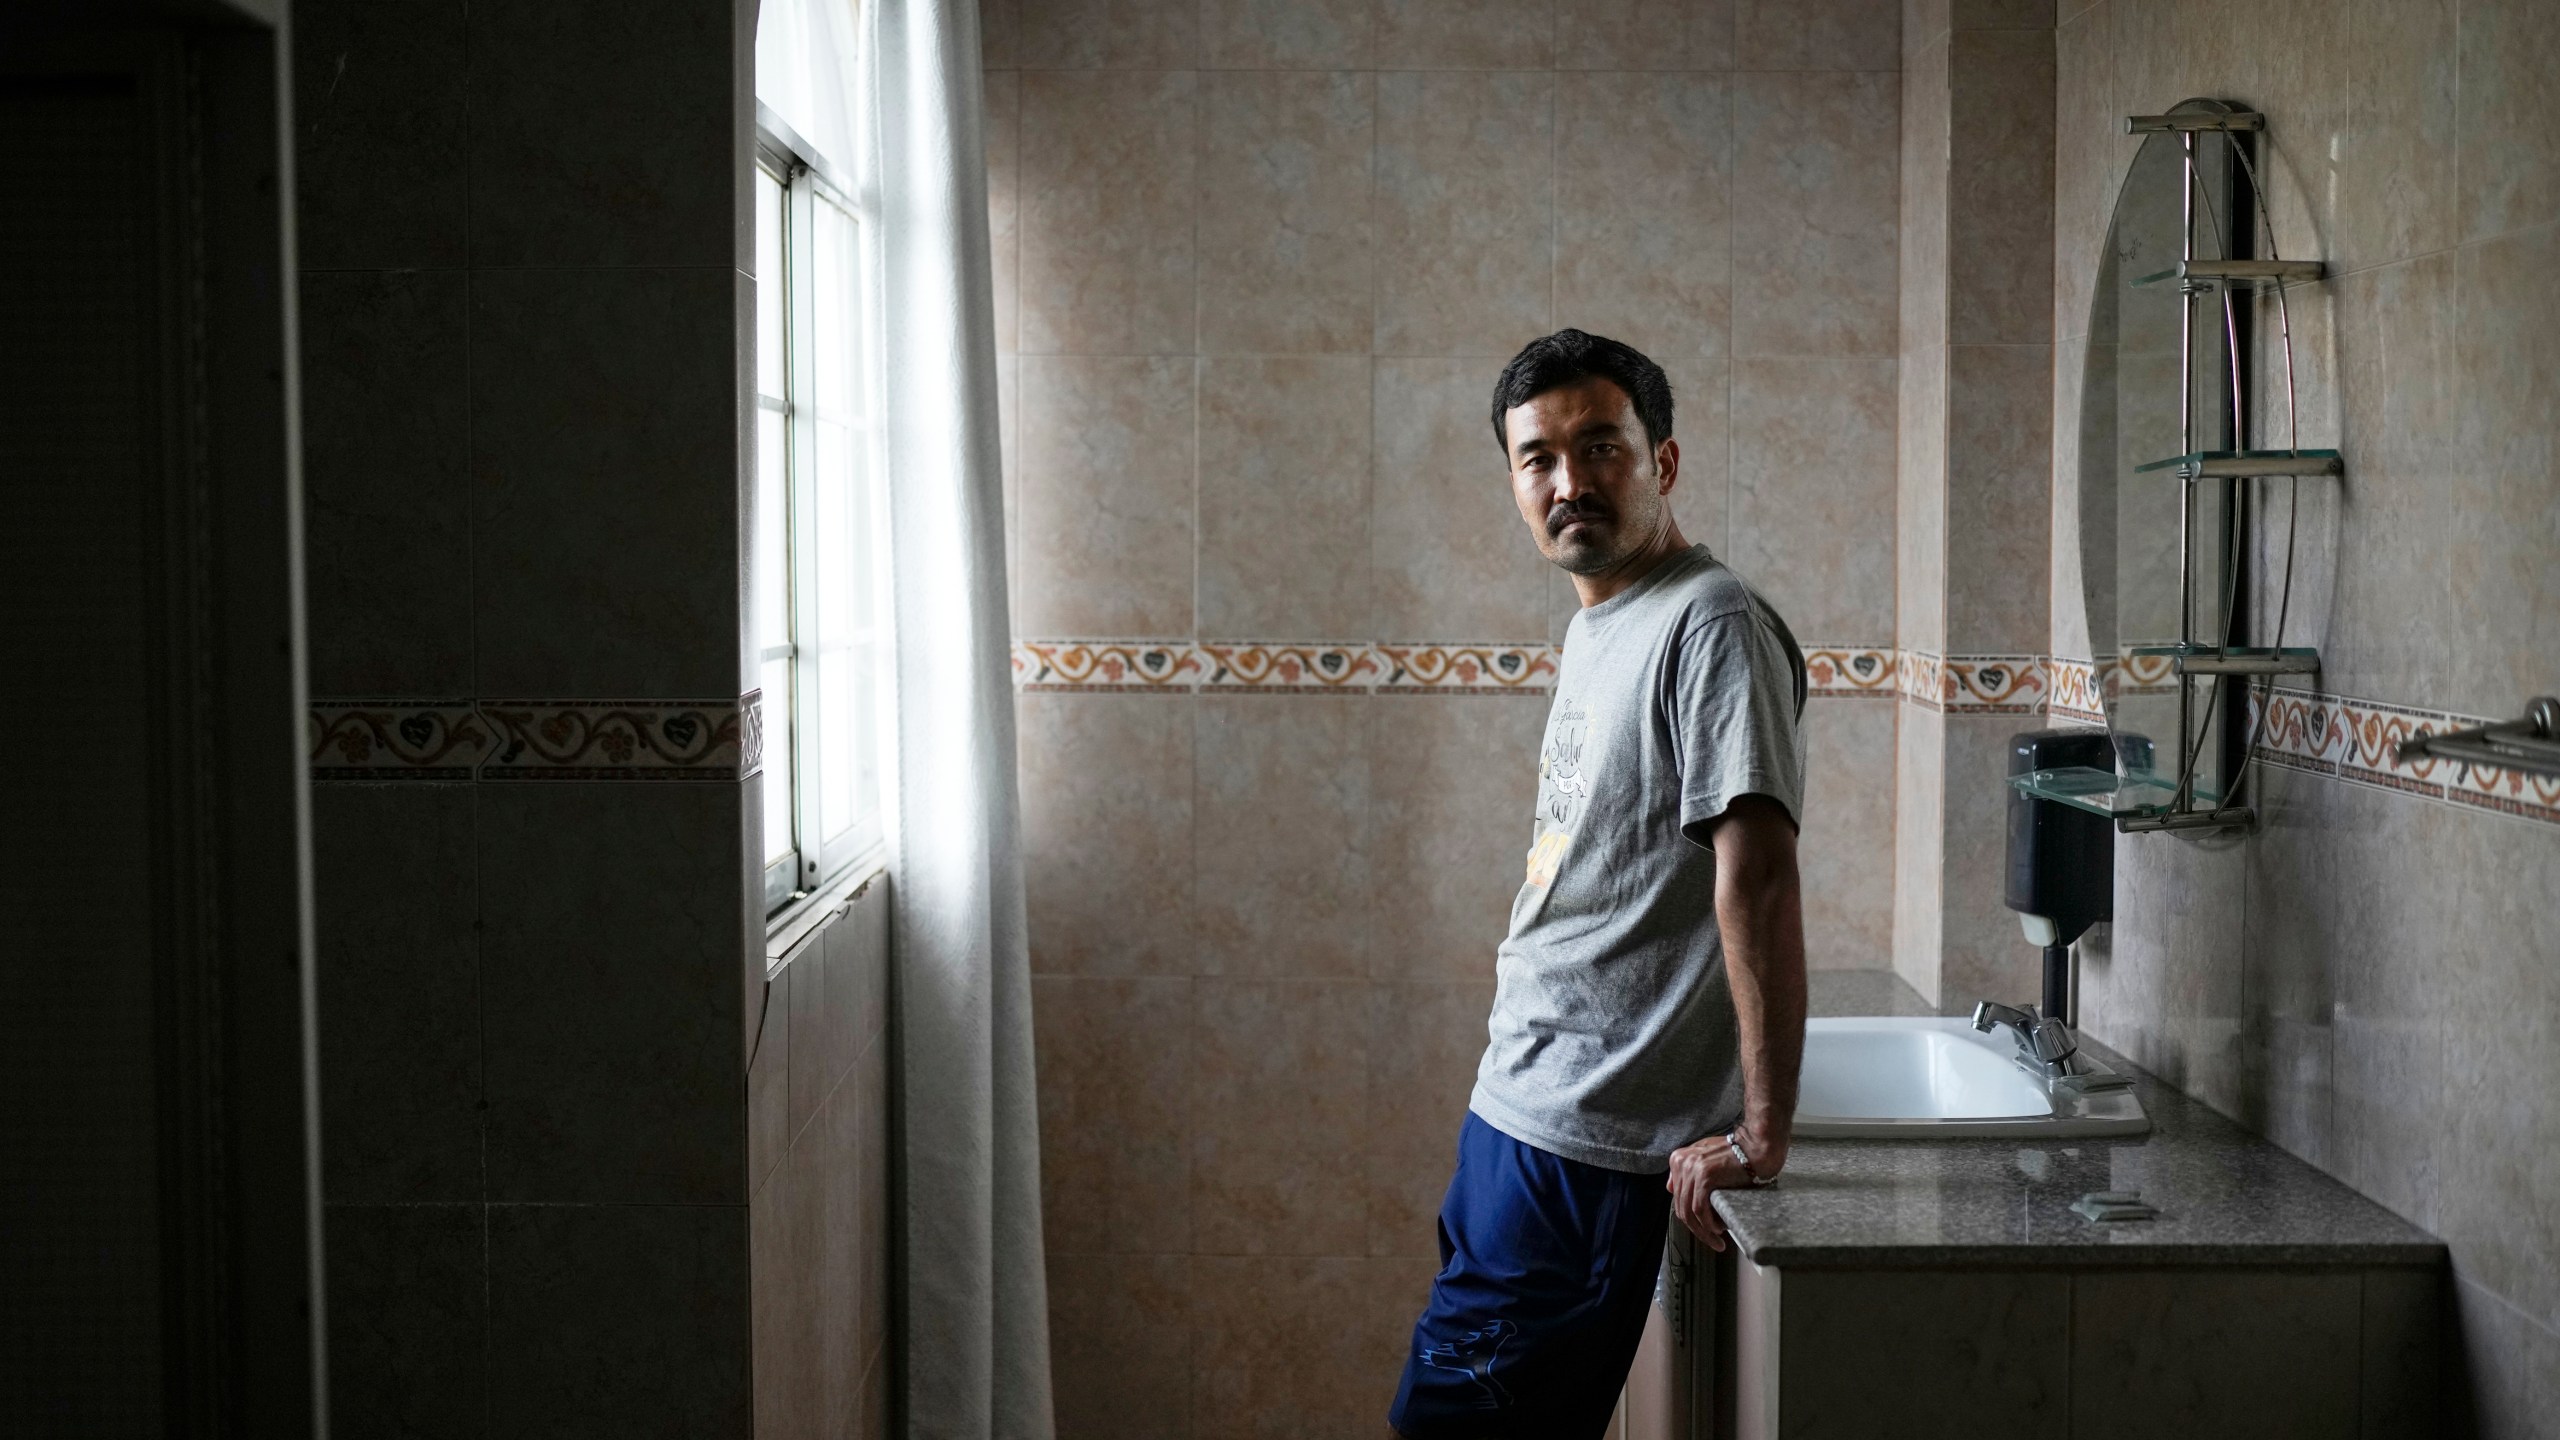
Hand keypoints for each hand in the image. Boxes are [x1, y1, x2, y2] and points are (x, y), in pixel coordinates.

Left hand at [1663, 1126, 1785, 1251]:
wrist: (1755, 1147)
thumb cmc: (1736, 1153)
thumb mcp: (1704, 1154)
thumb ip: (1687, 1169)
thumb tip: (1670, 1188)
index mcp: (1678, 1159)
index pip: (1678, 1196)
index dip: (1689, 1216)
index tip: (1702, 1228)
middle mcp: (1681, 1163)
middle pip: (1682, 1206)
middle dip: (1695, 1228)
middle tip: (1711, 1240)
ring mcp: (1691, 1169)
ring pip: (1689, 1212)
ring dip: (1703, 1232)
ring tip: (1717, 1242)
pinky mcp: (1704, 1177)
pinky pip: (1700, 1210)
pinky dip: (1708, 1225)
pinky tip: (1718, 1230)